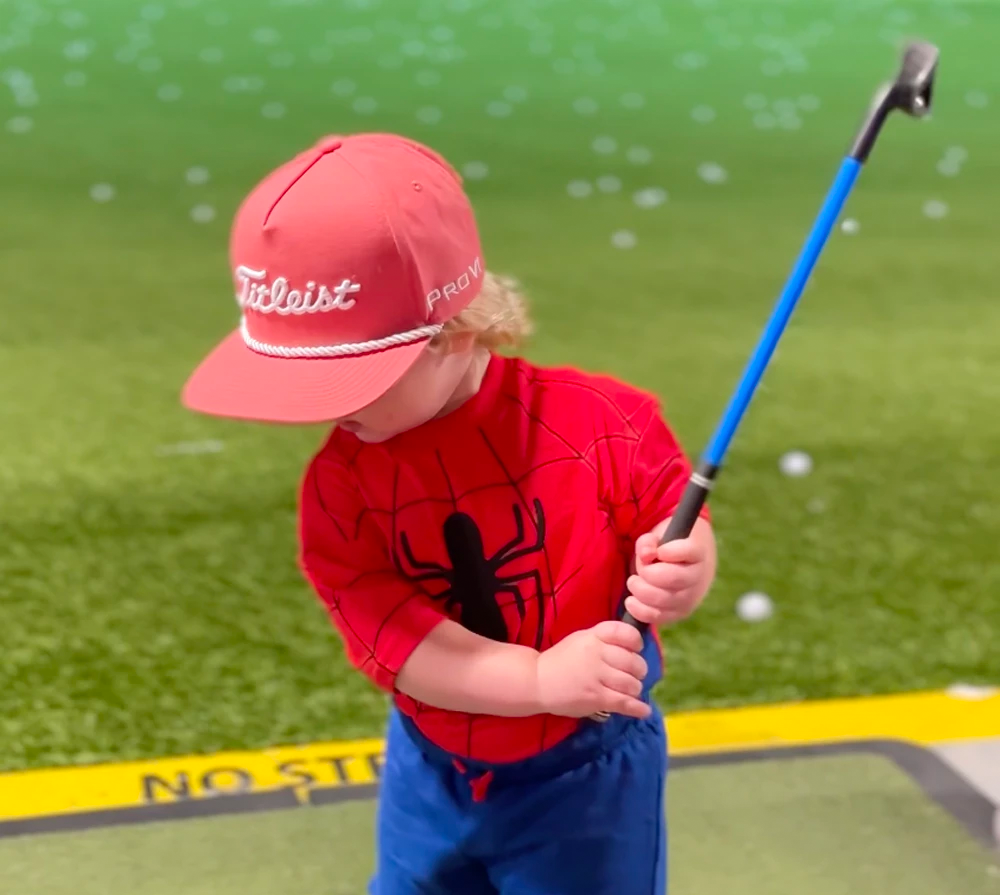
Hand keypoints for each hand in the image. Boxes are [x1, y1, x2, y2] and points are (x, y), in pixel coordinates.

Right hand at [536, 621, 650, 719]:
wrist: (537, 681)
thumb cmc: (562, 660)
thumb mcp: (581, 639)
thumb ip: (605, 640)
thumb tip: (634, 648)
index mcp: (593, 636)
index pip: (625, 633)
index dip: (636, 642)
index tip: (636, 649)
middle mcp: (596, 653)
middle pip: (634, 662)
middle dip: (639, 671)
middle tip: (633, 675)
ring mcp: (596, 676)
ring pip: (632, 684)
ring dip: (634, 689)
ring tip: (628, 691)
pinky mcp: (595, 697)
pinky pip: (624, 703)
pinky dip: (637, 708)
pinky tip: (643, 710)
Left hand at [624, 518, 714, 626]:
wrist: (687, 564)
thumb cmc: (669, 546)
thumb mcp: (659, 535)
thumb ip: (649, 541)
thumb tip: (646, 554)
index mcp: (697, 552)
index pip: (688, 551)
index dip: (669, 552)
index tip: (659, 550)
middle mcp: (698, 577)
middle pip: (671, 578)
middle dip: (648, 572)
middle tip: (640, 567)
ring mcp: (691, 598)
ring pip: (663, 600)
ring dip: (641, 590)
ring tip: (633, 581)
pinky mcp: (679, 613)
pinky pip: (658, 617)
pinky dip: (640, 610)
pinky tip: (631, 601)